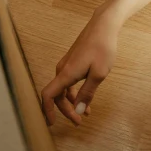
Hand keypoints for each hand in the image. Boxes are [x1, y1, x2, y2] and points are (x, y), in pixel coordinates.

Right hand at [41, 8, 119, 126]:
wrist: (103, 26)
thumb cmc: (102, 48)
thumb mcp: (98, 74)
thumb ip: (87, 93)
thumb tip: (78, 111)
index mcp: (66, 74)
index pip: (48, 95)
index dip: (47, 111)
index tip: (51, 124)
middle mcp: (62, 70)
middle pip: (56, 95)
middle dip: (65, 111)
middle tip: (78, 122)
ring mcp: (66, 65)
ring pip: (63, 89)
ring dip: (71, 103)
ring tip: (84, 114)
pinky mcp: (72, 62)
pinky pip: (68, 82)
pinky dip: (74, 93)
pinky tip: (85, 99)